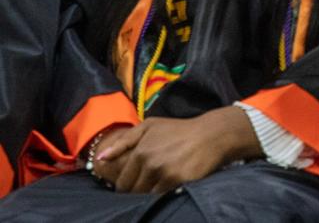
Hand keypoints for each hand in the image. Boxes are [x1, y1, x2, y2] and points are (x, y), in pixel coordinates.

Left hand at [93, 106, 261, 193]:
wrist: (212, 134)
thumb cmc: (179, 130)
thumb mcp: (150, 126)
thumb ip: (123, 142)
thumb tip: (101, 159)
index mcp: (140, 150)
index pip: (123, 183)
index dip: (128, 185)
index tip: (136, 182)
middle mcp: (150, 162)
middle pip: (133, 192)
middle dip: (138, 190)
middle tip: (150, 182)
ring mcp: (165, 172)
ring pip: (146, 196)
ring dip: (150, 193)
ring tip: (160, 183)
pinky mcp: (178, 181)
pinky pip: (162, 197)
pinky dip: (163, 194)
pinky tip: (170, 184)